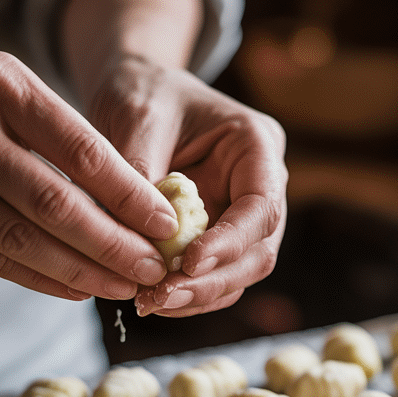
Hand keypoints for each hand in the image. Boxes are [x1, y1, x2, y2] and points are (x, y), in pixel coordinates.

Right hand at [0, 39, 179, 300]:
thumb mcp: (8, 81)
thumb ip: (63, 130)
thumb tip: (135, 199)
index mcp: (1, 89)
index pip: (81, 151)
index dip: (130, 194)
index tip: (166, 223)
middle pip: (55, 205)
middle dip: (114, 245)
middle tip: (154, 269)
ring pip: (22, 240)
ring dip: (82, 272)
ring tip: (125, 287)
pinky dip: (40, 278)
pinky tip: (77, 289)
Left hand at [82, 54, 287, 317]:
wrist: (136, 92)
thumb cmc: (142, 93)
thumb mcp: (137, 118)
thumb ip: (142, 174)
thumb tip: (141, 239)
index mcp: (257, 145)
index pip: (260, 207)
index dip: (229, 243)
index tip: (187, 264)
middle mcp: (261, 185)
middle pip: (258, 251)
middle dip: (212, 281)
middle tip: (161, 298)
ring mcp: (242, 215)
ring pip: (239, 272)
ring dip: (199, 296)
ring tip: (150, 304)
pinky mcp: (218, 237)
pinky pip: (214, 277)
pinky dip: (187, 294)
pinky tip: (151, 299)